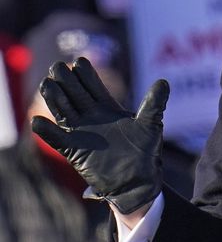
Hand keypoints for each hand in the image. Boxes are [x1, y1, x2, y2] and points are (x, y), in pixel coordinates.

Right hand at [31, 57, 167, 213]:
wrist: (138, 180)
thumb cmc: (145, 152)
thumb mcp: (151, 124)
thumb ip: (154, 103)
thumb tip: (164, 82)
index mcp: (108, 109)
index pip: (93, 87)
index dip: (86, 74)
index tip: (80, 61)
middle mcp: (91, 118)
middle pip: (75, 95)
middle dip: (66, 81)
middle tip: (57, 66)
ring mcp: (81, 133)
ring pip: (63, 112)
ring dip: (55, 99)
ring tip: (47, 84)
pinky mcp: (75, 151)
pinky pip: (58, 139)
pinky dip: (47, 131)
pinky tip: (38, 121)